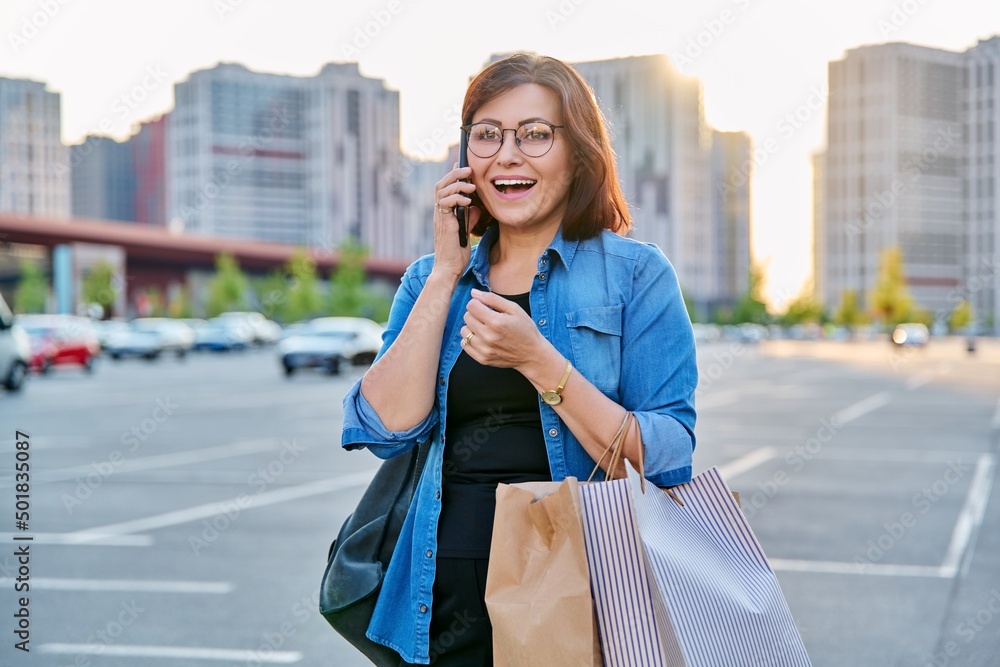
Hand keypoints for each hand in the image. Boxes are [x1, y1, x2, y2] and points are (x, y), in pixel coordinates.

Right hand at [431, 163, 479, 279]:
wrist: (449, 269)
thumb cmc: (456, 254)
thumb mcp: (465, 231)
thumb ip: (468, 218)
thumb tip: (475, 206)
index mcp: (443, 213)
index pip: (444, 188)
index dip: (452, 175)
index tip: (462, 165)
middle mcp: (439, 213)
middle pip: (440, 184)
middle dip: (454, 173)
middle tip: (468, 169)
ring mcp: (439, 218)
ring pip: (441, 190)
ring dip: (457, 184)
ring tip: (471, 185)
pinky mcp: (443, 223)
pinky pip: (446, 203)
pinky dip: (457, 198)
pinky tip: (468, 201)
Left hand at [459, 289, 551, 371]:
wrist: (532, 354)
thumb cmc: (525, 329)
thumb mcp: (514, 309)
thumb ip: (492, 299)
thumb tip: (473, 293)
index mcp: (496, 322)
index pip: (471, 306)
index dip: (478, 303)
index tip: (486, 307)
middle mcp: (488, 336)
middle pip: (467, 317)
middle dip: (475, 314)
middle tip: (487, 317)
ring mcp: (484, 350)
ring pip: (464, 331)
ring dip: (472, 327)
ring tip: (485, 328)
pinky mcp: (482, 359)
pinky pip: (464, 344)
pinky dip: (470, 339)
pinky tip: (481, 338)